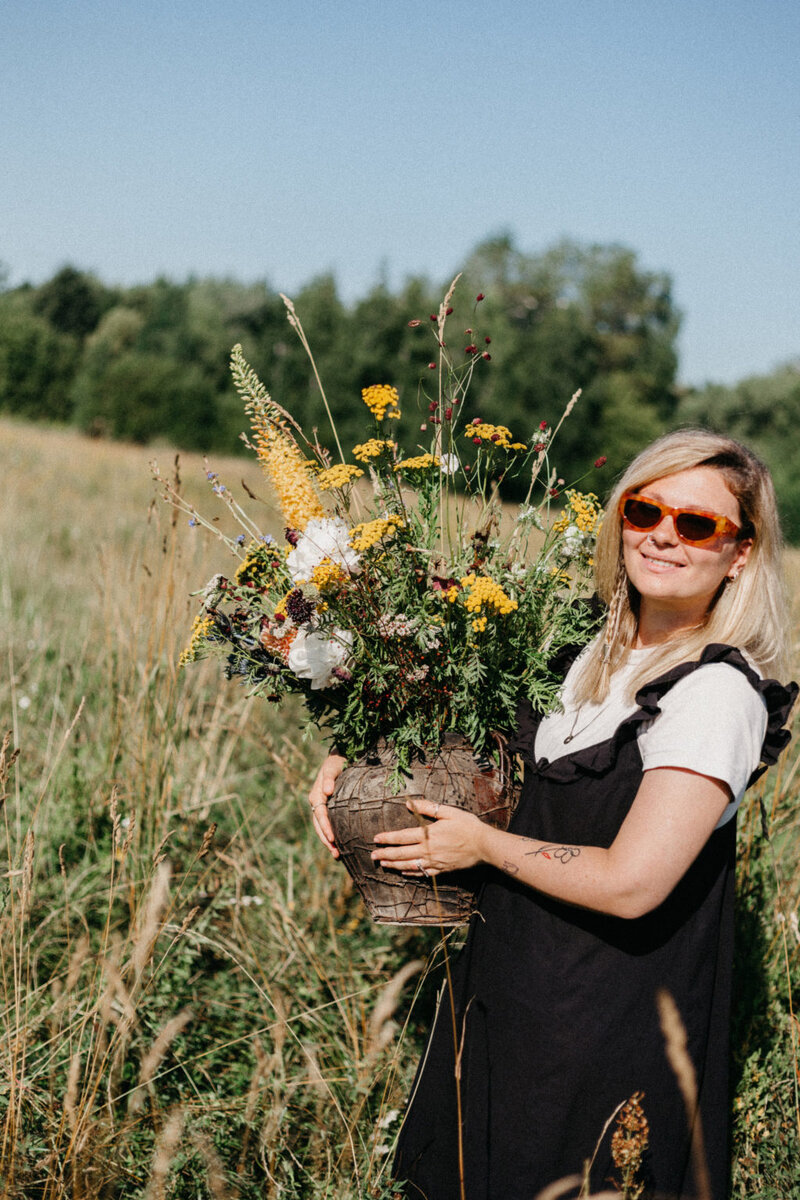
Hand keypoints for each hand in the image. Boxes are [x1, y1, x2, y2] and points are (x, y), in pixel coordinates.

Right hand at [309, 754, 346, 857]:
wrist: (339, 757)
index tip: (333, 839)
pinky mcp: (329, 808)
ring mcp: (322, 806)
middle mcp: (316, 802)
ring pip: (321, 827)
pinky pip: (328, 824)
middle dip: (326, 840)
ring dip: (328, 842)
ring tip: (337, 855)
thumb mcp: (332, 766)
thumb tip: (326, 791)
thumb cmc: (337, 761)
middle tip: (336, 854)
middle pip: (319, 825)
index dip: (326, 828)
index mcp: (316, 795)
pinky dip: (332, 835)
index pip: (320, 815)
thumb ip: (329, 777)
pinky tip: (340, 845)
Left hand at [371, 797, 486, 875]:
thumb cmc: (467, 826)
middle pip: (401, 854)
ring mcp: (434, 862)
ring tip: (383, 864)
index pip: (402, 837)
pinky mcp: (441, 870)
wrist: (484, 846)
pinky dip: (411, 873)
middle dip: (385, 854)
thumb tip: (409, 803)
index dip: (387, 838)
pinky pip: (422, 873)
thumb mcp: (448, 812)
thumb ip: (427, 808)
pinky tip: (403, 872)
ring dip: (394, 865)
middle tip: (372, 855)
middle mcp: (428, 851)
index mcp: (428, 835)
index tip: (376, 839)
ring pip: (409, 866)